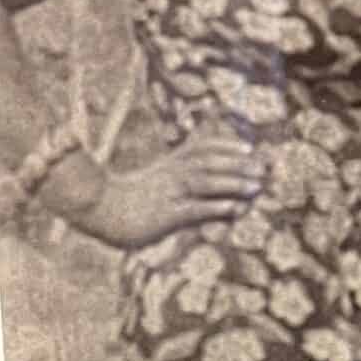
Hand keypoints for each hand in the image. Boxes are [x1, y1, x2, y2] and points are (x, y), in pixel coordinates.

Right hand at [83, 129, 260, 248]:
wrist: (98, 208)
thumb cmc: (128, 197)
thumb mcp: (154, 177)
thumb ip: (177, 169)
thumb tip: (200, 167)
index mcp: (169, 164)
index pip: (201, 147)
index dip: (226, 145)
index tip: (249, 146)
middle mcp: (171, 174)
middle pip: (208, 162)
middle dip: (237, 163)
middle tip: (262, 167)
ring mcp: (169, 194)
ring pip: (204, 182)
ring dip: (233, 182)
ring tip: (256, 186)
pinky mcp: (165, 215)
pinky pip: (194, 209)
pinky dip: (216, 207)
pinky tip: (235, 208)